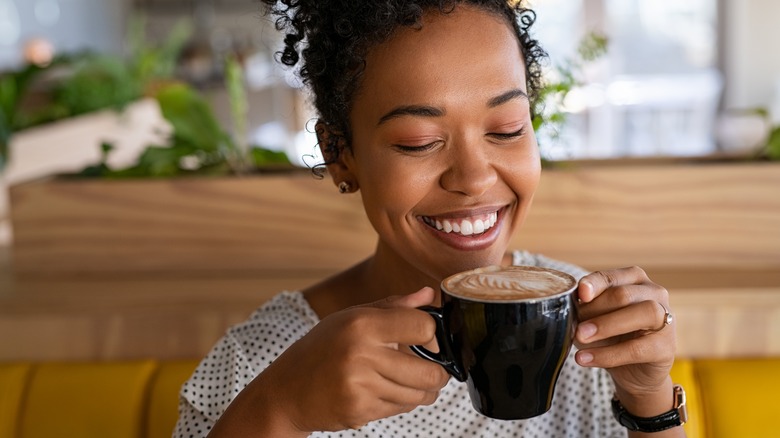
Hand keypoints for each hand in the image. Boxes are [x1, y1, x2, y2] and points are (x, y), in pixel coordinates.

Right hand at [217, 287, 449, 435]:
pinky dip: (402, 403)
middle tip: (432, 369)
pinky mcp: (359, 411)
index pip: (423, 327)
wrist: (286, 389)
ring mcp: (360, 386)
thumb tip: (428, 294)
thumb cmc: (322, 348)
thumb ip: (393, 306)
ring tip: (412, 382)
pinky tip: (387, 391)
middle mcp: (361, 354)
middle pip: (429, 371)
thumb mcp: (351, 317)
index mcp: (362, 324)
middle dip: (438, 373)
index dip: (434, 336)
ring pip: (419, 395)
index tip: (428, 341)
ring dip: (423, 391)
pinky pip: (400, 409)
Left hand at [574, 267, 675, 405]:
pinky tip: (587, 358)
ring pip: (642, 313)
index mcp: (633, 280)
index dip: (594, 284)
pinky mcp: (666, 347)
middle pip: (624, 294)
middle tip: (575, 327)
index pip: (610, 277)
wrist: (633, 371)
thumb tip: (570, 310)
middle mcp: (654, 293)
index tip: (581, 293)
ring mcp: (665, 318)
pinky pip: (638, 348)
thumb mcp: (594, 319)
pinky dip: (609, 354)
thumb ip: (586, 310)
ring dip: (606, 326)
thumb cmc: (612, 336)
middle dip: (596, 310)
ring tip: (580, 338)